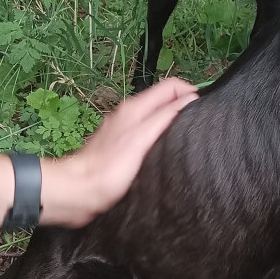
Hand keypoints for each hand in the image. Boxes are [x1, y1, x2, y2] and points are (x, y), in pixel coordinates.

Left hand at [40, 77, 198, 226]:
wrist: (76, 193)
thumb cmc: (109, 168)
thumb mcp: (141, 139)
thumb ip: (165, 116)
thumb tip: (191, 98)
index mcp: (135, 107)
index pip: (171, 86)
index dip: (190, 93)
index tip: (203, 112)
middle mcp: (131, 114)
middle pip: (166, 100)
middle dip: (184, 108)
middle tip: (200, 128)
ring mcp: (126, 130)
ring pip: (158, 118)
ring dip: (174, 124)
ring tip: (188, 141)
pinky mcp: (123, 148)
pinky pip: (149, 134)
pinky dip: (162, 138)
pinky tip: (167, 154)